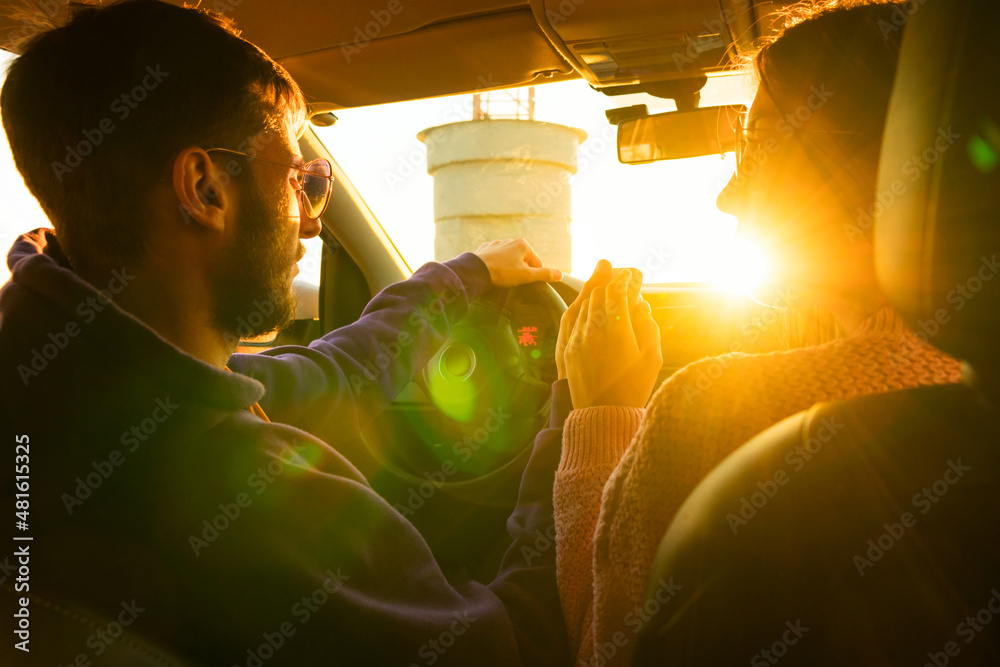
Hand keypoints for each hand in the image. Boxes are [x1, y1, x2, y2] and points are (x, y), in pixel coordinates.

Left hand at [473, 238, 562, 287]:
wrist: (475, 271)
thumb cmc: (502, 273)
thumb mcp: (526, 276)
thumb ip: (544, 274)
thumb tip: (560, 275)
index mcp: (523, 245)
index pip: (537, 263)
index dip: (535, 275)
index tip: (527, 283)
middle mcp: (510, 240)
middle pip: (523, 260)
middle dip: (521, 271)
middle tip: (514, 282)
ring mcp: (497, 244)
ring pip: (509, 259)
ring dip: (509, 268)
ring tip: (503, 278)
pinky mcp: (485, 249)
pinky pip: (496, 258)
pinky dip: (497, 265)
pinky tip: (493, 273)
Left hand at [557, 260, 643, 379]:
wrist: (603, 416)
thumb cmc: (634, 389)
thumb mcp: (652, 358)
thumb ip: (649, 326)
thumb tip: (641, 305)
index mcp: (618, 331)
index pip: (618, 292)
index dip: (625, 279)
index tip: (631, 274)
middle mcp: (594, 330)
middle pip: (600, 293)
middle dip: (610, 282)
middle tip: (619, 275)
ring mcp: (578, 339)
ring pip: (584, 304)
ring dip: (596, 293)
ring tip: (606, 284)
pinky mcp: (567, 349)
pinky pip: (572, 319)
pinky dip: (583, 308)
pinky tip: (590, 305)